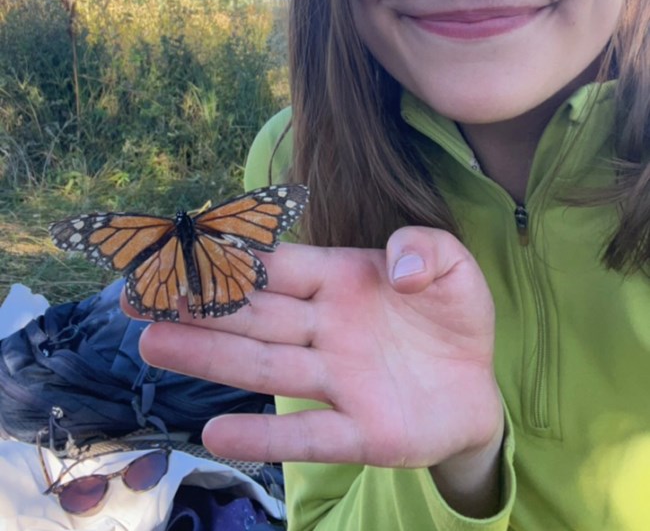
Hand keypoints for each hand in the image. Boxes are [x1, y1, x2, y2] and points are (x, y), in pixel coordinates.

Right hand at [123, 226, 502, 480]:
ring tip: (154, 344)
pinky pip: (309, 434)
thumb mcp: (454, 266)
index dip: (234, 256)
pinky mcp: (361, 432)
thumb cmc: (452, 315)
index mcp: (340, 280)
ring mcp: (339, 381)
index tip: (182, 246)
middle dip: (200, 305)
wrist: (477, 384)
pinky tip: (215, 435)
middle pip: (255, 315)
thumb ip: (427, 249)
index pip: (278, 266)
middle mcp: (326, 329)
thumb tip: (397, 265)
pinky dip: (265, 437)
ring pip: (266, 368)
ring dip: (211, 358)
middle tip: (140, 297)